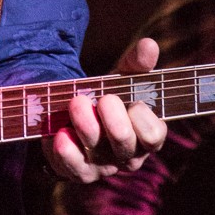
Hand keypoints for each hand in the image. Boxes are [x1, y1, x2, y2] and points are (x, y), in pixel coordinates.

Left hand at [43, 38, 165, 182]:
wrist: (76, 110)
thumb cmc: (110, 94)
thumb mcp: (124, 77)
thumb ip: (138, 63)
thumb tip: (150, 45)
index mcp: (146, 134)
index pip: (154, 135)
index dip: (144, 120)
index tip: (134, 101)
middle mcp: (128, 155)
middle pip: (125, 145)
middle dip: (114, 121)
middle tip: (104, 99)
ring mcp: (103, 166)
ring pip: (98, 156)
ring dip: (87, 128)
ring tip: (77, 103)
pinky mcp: (78, 170)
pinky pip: (73, 168)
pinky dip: (67, 153)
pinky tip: (60, 135)